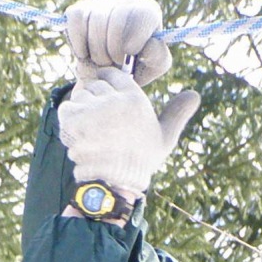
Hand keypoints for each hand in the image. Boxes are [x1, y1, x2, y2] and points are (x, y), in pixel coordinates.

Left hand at [58, 69, 200, 196]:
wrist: (116, 187)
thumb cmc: (140, 164)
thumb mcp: (165, 138)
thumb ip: (177, 113)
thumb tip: (195, 95)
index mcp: (135, 99)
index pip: (113, 75)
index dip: (107, 88)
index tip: (107, 105)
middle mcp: (115, 100)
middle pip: (94, 85)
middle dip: (94, 103)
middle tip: (100, 128)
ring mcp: (94, 109)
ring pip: (79, 96)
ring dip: (81, 114)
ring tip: (91, 136)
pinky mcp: (76, 120)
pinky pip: (66, 109)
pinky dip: (69, 122)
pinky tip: (80, 137)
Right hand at [65, 0, 170, 86]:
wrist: (107, 74)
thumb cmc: (134, 68)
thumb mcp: (152, 67)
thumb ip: (157, 56)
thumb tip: (149, 42)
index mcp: (148, 12)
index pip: (143, 15)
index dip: (133, 40)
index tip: (126, 58)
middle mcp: (127, 0)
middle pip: (117, 18)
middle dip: (112, 50)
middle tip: (111, 65)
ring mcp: (103, 2)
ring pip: (95, 20)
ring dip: (95, 51)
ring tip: (100, 63)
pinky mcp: (81, 8)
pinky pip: (76, 20)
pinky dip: (78, 43)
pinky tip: (85, 55)